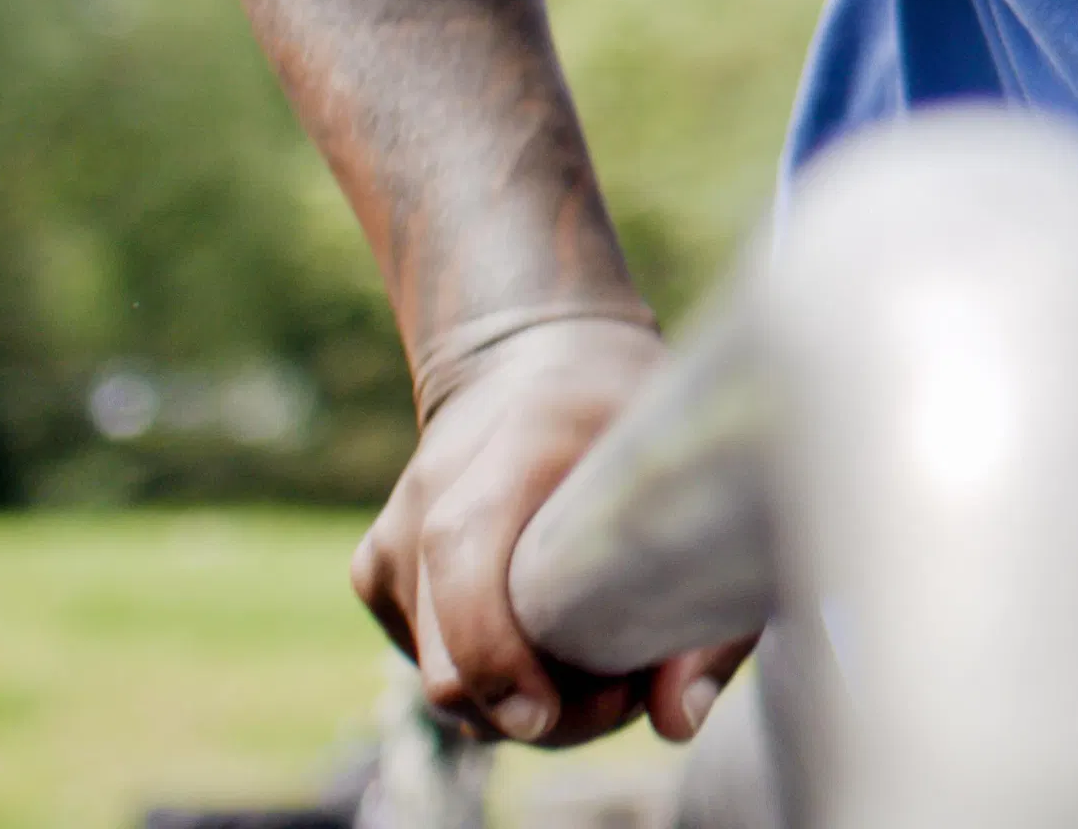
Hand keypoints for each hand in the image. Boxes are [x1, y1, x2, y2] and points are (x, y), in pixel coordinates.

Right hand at [350, 316, 754, 745]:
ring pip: (443, 681)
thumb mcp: (693, 482)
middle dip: (542, 712)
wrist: (527, 353)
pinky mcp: (374, 574)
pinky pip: (436, 665)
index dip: (501, 658)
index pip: (466, 559)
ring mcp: (390, 540)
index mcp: (512, 449)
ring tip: (603, 661)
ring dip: (523, 700)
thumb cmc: (629, 413)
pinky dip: (493, 677)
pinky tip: (550, 638)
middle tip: (625, 692)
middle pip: (451, 665)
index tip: (559, 710)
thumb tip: (678, 723)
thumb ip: (703, 605)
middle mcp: (428, 498)